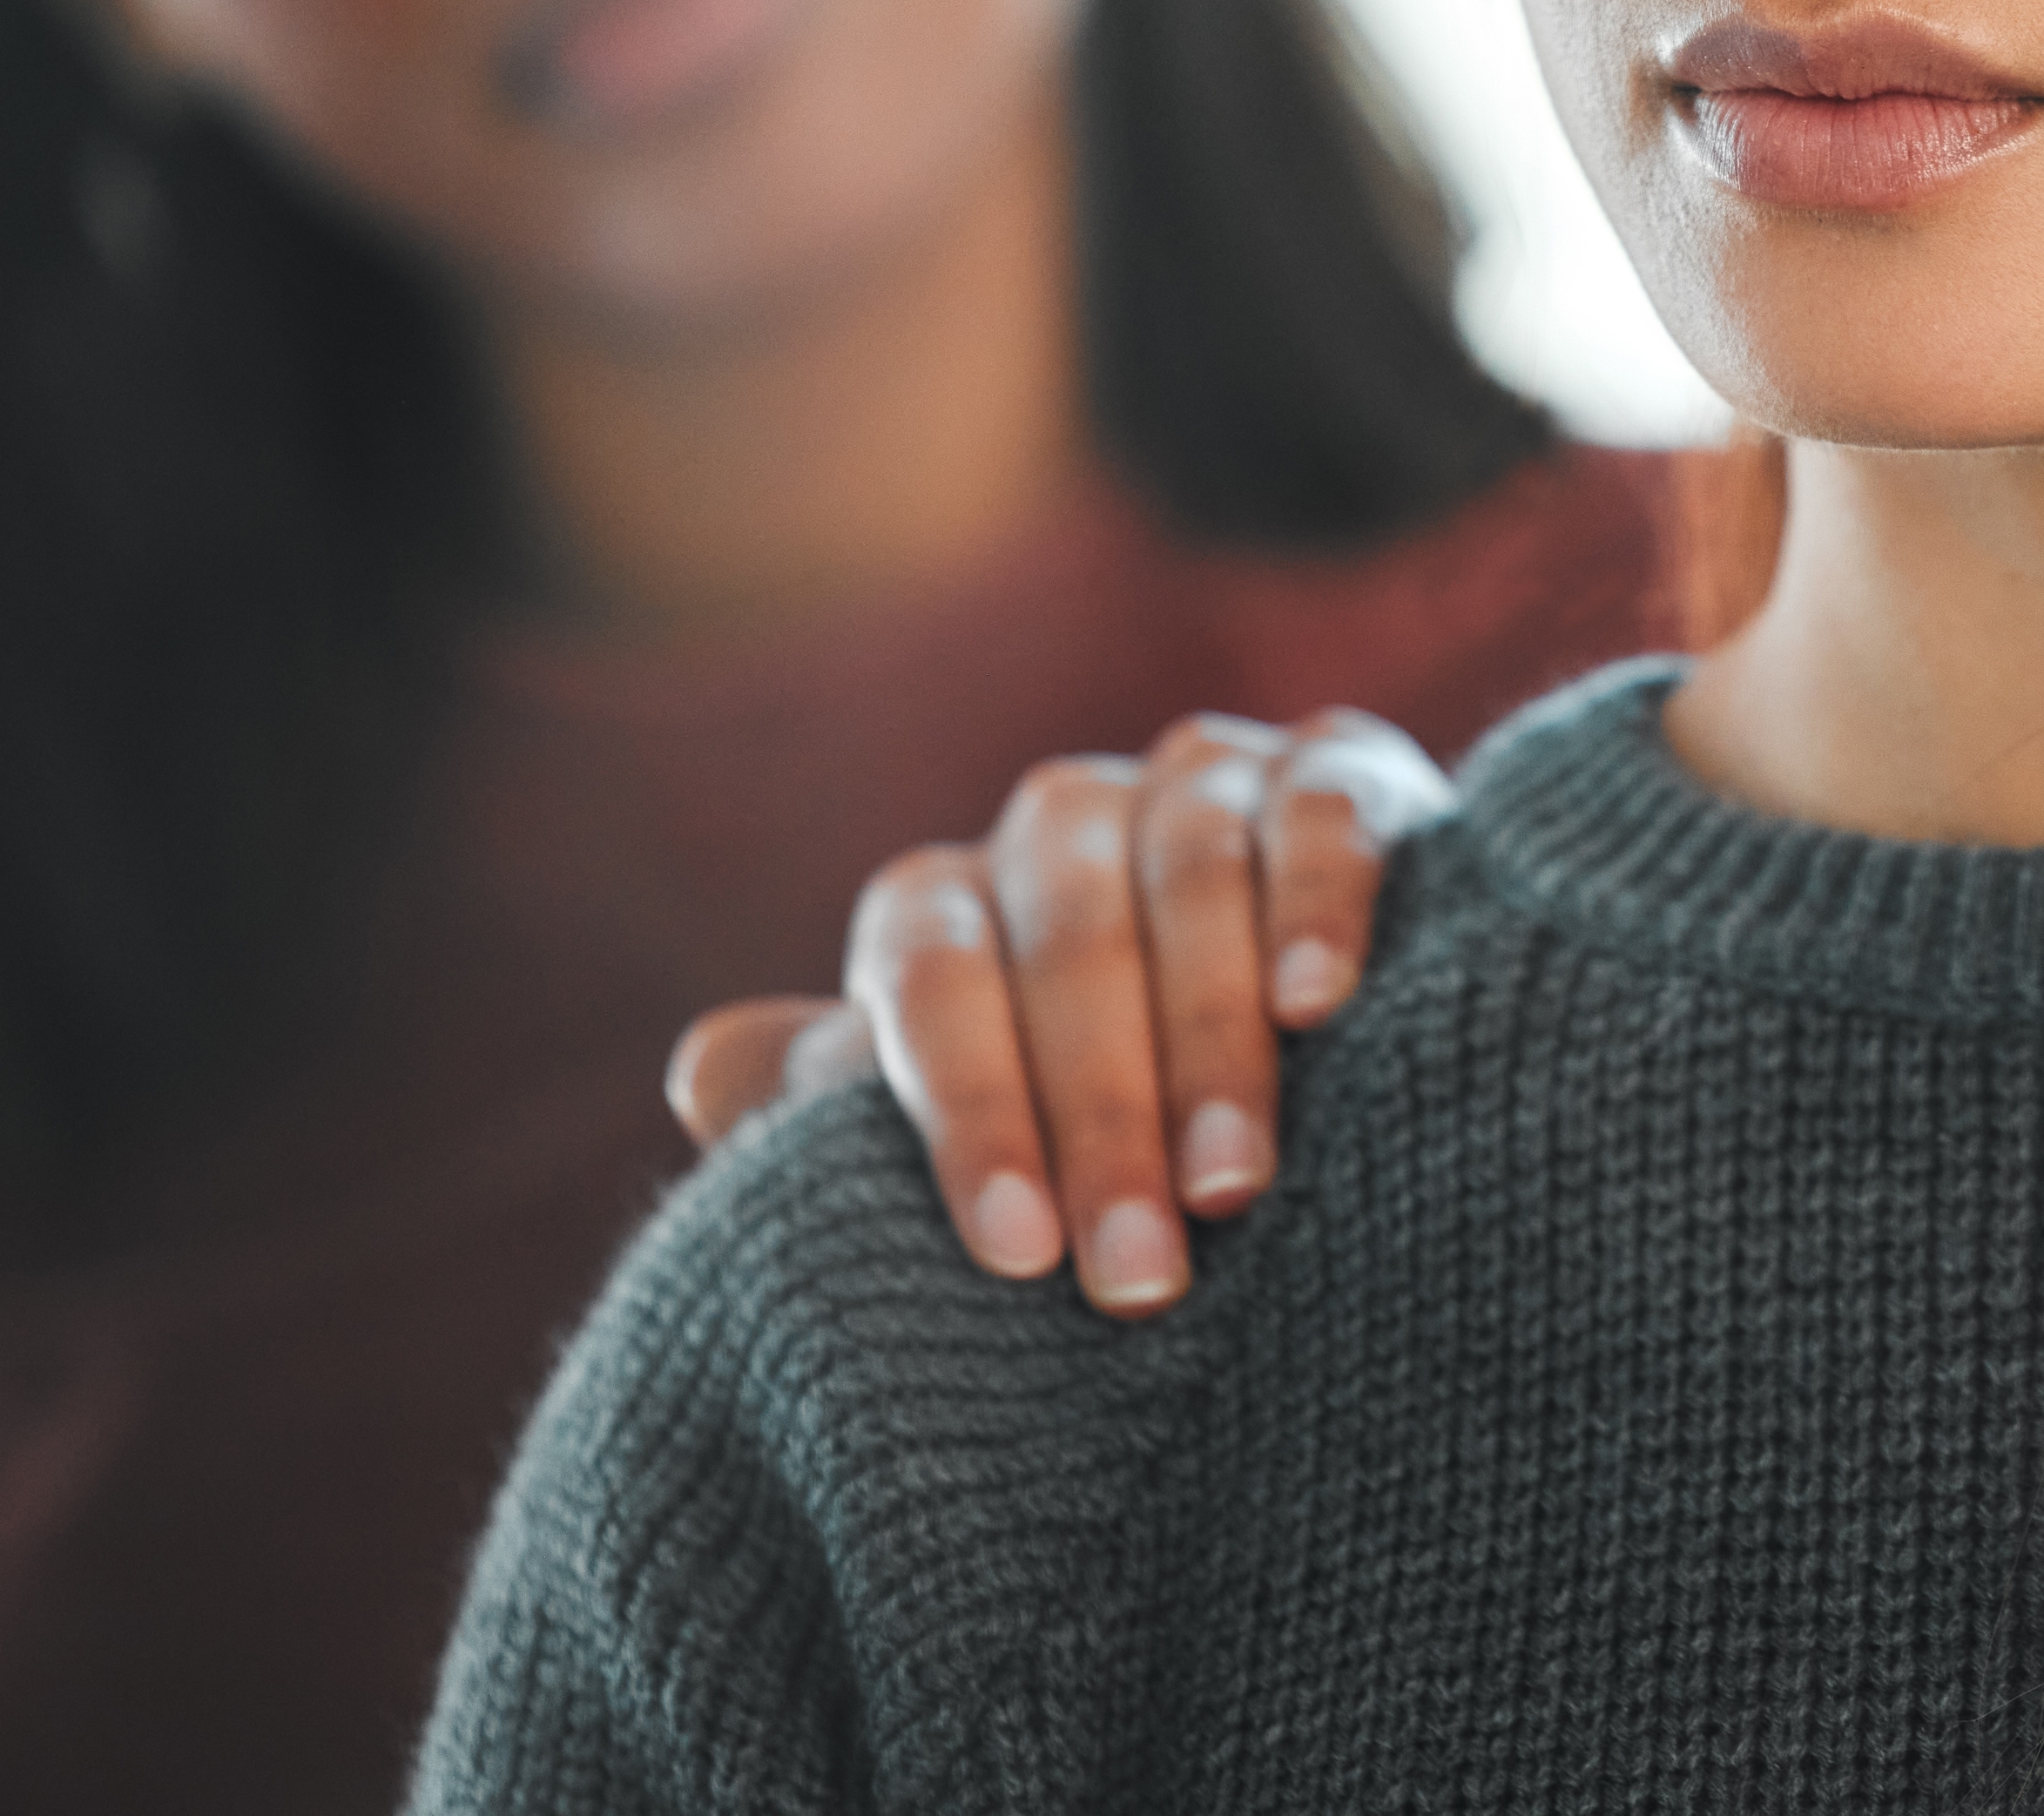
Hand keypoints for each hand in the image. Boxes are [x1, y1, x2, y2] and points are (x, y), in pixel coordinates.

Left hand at [660, 705, 1455, 1316]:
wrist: (1316, 1056)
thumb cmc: (1096, 1133)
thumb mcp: (969, 1133)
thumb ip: (841, 1115)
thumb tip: (703, 1072)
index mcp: (949, 903)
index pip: (928, 976)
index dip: (968, 1108)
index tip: (1012, 1252)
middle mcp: (1062, 822)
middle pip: (1063, 937)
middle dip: (1099, 1117)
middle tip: (1136, 1276)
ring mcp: (1202, 780)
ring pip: (1187, 872)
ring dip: (1209, 1036)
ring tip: (1233, 1186)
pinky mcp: (1341, 766)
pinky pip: (1317, 812)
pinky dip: (1315, 900)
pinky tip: (1321, 1008)